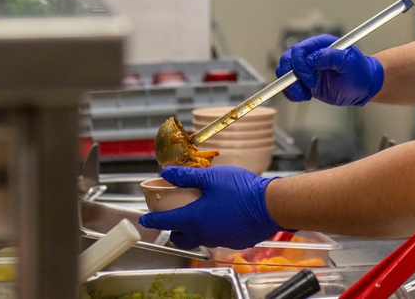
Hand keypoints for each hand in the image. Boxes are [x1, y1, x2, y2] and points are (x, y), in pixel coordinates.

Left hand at [137, 165, 287, 248]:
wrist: (269, 206)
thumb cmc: (240, 190)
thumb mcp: (211, 177)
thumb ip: (187, 176)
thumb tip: (167, 173)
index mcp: (194, 218)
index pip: (165, 222)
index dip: (152, 220)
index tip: (144, 220)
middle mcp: (203, 233)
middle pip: (180, 238)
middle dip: (173, 231)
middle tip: (173, 220)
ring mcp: (218, 240)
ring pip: (199, 238)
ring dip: (193, 229)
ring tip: (198, 214)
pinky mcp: (232, 242)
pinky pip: (216, 237)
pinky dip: (212, 229)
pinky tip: (220, 216)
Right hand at [276, 34, 383, 105]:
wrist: (364, 87)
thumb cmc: (360, 73)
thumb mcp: (349, 63)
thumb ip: (331, 57)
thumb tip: (311, 58)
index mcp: (321, 44)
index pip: (300, 50)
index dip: (301, 66)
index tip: (310, 80)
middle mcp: (311, 54)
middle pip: (288, 59)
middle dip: (291, 76)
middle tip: (304, 90)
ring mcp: (307, 67)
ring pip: (284, 71)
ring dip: (290, 86)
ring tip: (304, 95)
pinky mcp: (305, 80)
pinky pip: (289, 84)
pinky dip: (291, 92)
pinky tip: (304, 97)